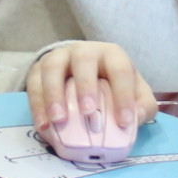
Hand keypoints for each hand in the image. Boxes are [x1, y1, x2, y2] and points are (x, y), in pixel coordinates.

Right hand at [26, 42, 157, 136]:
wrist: (81, 73)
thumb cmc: (112, 86)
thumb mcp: (134, 93)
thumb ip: (143, 106)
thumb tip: (137, 118)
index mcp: (112, 55)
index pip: (120, 70)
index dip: (123, 94)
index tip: (124, 122)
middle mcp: (85, 51)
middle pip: (84, 60)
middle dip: (86, 86)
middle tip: (88, 112)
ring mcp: (59, 57)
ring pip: (53, 68)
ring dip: (54, 94)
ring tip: (59, 120)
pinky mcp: (39, 68)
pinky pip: (34, 83)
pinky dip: (38, 105)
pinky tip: (44, 126)